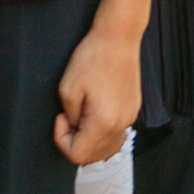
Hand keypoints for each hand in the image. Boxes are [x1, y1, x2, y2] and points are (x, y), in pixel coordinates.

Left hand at [54, 26, 141, 165]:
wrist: (118, 38)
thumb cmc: (91, 59)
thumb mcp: (68, 89)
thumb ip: (70, 117)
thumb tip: (76, 126)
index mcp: (103, 123)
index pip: (78, 154)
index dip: (62, 139)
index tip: (60, 117)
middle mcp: (121, 125)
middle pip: (93, 153)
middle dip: (75, 138)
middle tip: (68, 114)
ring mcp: (130, 118)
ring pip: (105, 143)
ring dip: (89, 134)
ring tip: (81, 109)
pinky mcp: (133, 109)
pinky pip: (115, 129)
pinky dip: (101, 127)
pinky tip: (95, 105)